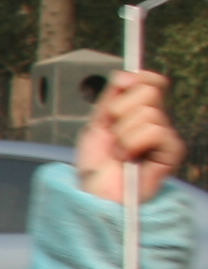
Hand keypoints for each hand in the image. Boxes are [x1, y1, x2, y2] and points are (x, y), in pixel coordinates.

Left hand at [76, 69, 185, 195]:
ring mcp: (166, 135)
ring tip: (118, 152)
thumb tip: (128, 74)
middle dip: (119, 112)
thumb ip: (111, 97)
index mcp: (139, 112)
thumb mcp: (96, 124)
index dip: (137, 80)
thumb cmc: (95, 166)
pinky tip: (128, 158)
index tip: (119, 92)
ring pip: (147, 112)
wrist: (96, 194)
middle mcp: (156, 121)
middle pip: (147, 91)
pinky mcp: (173, 150)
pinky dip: (132, 144)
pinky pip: (154, 130)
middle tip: (112, 134)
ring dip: (122, 134)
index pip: (150, 81)